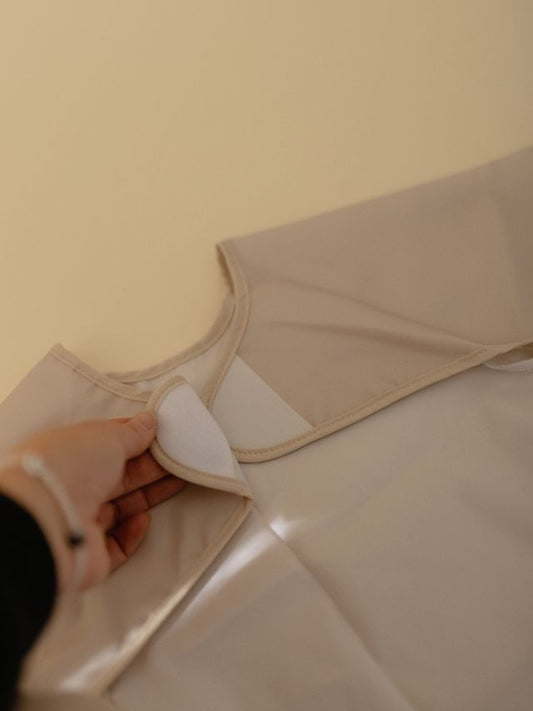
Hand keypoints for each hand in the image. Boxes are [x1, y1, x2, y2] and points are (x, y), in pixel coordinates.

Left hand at [0, 411, 184, 590]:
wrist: (47, 522)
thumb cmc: (71, 467)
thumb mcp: (107, 436)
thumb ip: (132, 432)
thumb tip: (149, 420)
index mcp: (69, 455)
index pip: (106, 446)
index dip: (135, 439)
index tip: (163, 435)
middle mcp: (73, 488)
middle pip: (119, 477)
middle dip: (151, 467)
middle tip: (181, 458)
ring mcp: (80, 522)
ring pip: (122, 508)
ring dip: (149, 495)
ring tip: (179, 481)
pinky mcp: (91, 554)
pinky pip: (118, 544)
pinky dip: (134, 532)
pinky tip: (143, 518)